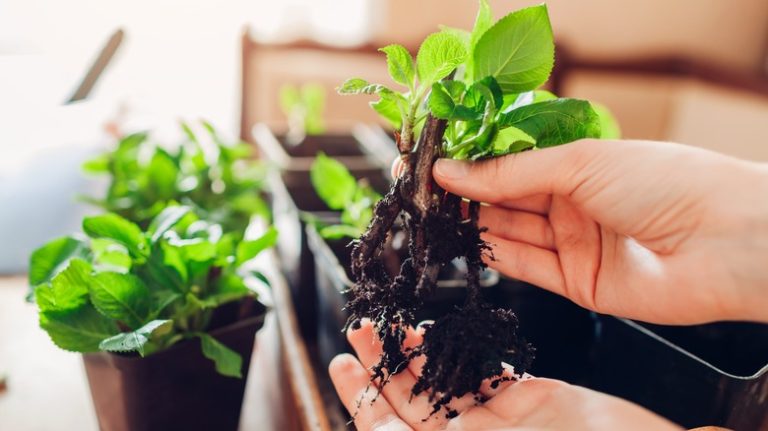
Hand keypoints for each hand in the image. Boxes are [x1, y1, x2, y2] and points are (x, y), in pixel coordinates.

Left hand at [329, 321, 680, 430]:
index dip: (363, 399)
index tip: (342, 364)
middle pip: (409, 405)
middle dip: (379, 367)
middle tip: (358, 330)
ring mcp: (500, 426)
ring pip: (442, 384)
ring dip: (412, 355)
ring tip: (387, 325)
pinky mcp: (532, 400)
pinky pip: (483, 373)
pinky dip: (458, 351)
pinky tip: (437, 334)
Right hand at [421, 139, 767, 323]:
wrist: (723, 244)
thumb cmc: (667, 184)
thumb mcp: (580, 164)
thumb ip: (510, 174)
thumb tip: (453, 171)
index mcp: (581, 164)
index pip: (513, 162)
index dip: (474, 163)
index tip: (436, 162)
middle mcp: (576, 203)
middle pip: (508, 199)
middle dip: (468, 194)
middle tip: (426, 191)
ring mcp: (576, 242)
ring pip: (511, 232)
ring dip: (475, 224)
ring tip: (436, 215)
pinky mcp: (576, 281)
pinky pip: (525, 266)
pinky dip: (495, 254)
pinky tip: (467, 240)